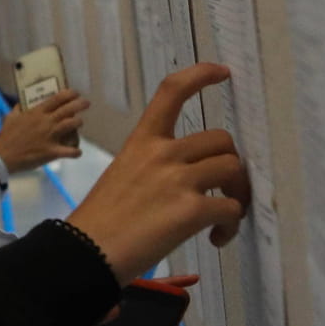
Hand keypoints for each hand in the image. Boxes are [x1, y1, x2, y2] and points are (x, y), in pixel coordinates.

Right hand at [0, 89, 88, 172]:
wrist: (3, 156)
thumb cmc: (6, 136)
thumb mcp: (10, 117)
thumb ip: (18, 109)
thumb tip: (21, 103)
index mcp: (37, 113)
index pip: (57, 99)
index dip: (69, 94)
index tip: (75, 93)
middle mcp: (46, 122)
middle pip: (69, 109)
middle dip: (80, 104)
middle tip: (86, 103)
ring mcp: (50, 137)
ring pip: (72, 125)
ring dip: (78, 123)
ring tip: (79, 123)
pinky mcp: (52, 151)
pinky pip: (70, 151)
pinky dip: (76, 152)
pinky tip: (77, 152)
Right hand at [67, 63, 249, 284]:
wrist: (87, 252)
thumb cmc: (100, 221)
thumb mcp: (121, 174)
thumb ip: (153, 166)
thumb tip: (188, 179)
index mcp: (142, 142)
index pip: (171, 92)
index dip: (200, 76)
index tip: (223, 73)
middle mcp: (162, 154)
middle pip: (221, 139)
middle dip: (231, 165)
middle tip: (224, 190)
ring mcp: (178, 180)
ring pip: (233, 170)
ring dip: (237, 194)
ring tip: (221, 218)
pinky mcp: (191, 210)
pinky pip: (232, 209)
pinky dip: (231, 225)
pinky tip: (216, 237)